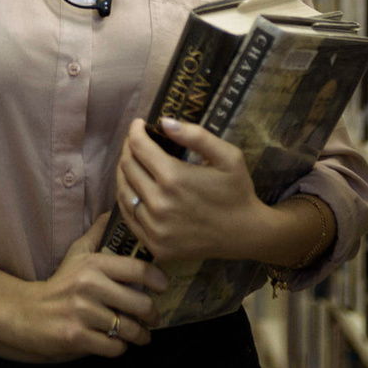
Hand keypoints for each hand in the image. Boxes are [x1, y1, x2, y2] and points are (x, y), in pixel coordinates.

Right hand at [0, 213, 168, 361]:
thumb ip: (97, 233)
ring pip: (129, 329)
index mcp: (93, 264)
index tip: (162, 287)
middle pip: (140, 303)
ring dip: (140, 335)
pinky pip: (114, 347)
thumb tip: (115, 210)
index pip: (138, 270)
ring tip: (141, 334)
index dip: (158, 280)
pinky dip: (120, 347)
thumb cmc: (59, 283)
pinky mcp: (76, 337)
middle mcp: (88, 286)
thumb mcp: (76, 253)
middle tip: (153, 317)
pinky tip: (117, 342)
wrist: (26, 313)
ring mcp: (82, 313)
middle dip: (153, 314)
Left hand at [114, 118, 271, 262]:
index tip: (138, 124)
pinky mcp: (155, 245)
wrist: (245, 234)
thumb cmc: (237, 191)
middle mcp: (159, 204)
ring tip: (133, 162)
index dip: (135, 131)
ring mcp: (154, 228)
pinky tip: (136, 188)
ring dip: (124, 173)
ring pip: (123, 192)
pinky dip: (128, 199)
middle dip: (129, 149)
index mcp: (174, 178)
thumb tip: (164, 122)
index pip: (138, 147)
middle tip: (137, 142)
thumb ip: (196, 136)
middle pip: (127, 167)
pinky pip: (129, 217)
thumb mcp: (227, 156)